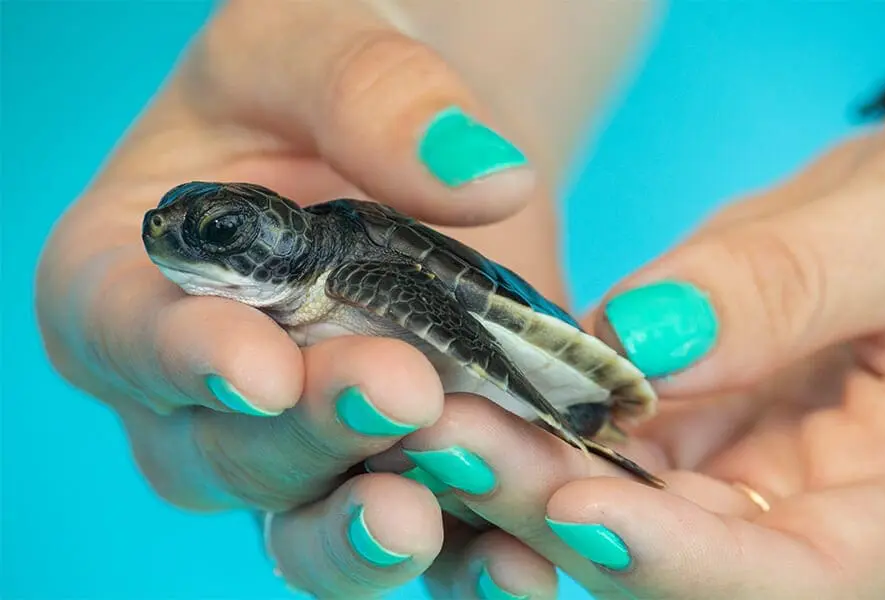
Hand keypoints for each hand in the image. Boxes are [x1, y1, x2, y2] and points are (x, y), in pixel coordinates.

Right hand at [36, 1, 550, 595]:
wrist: (403, 138)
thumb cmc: (321, 80)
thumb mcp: (323, 41)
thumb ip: (375, 93)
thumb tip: (483, 176)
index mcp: (134, 271)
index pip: (121, 325)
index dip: (177, 356)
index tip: (256, 366)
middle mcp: (201, 383)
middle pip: (220, 445)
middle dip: (304, 433)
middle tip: (392, 394)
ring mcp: (296, 438)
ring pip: (303, 518)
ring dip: (359, 533)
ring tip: (422, 520)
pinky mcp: (387, 462)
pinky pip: (409, 535)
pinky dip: (456, 563)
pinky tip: (515, 566)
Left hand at [367, 119, 884, 598]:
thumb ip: (786, 286)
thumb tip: (644, 336)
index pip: (787, 577)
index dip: (678, 561)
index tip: (579, 512)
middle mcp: (793, 512)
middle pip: (665, 554)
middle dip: (553, 507)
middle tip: (450, 439)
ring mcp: (719, 474)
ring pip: (608, 502)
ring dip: (516, 467)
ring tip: (431, 412)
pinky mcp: (667, 427)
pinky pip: (589, 440)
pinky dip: (528, 419)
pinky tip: (461, 384)